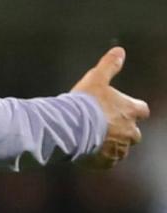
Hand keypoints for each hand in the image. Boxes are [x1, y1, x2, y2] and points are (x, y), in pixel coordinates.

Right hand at [71, 46, 150, 168]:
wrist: (71, 127)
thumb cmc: (86, 102)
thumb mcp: (96, 78)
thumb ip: (109, 65)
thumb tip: (119, 50)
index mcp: (130, 111)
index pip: (142, 110)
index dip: (134, 109)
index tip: (124, 108)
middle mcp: (130, 132)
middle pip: (135, 133)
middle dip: (124, 130)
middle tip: (105, 124)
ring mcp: (119, 148)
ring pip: (121, 148)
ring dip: (112, 144)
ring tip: (94, 138)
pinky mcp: (107, 161)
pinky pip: (108, 161)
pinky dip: (101, 156)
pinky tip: (88, 150)